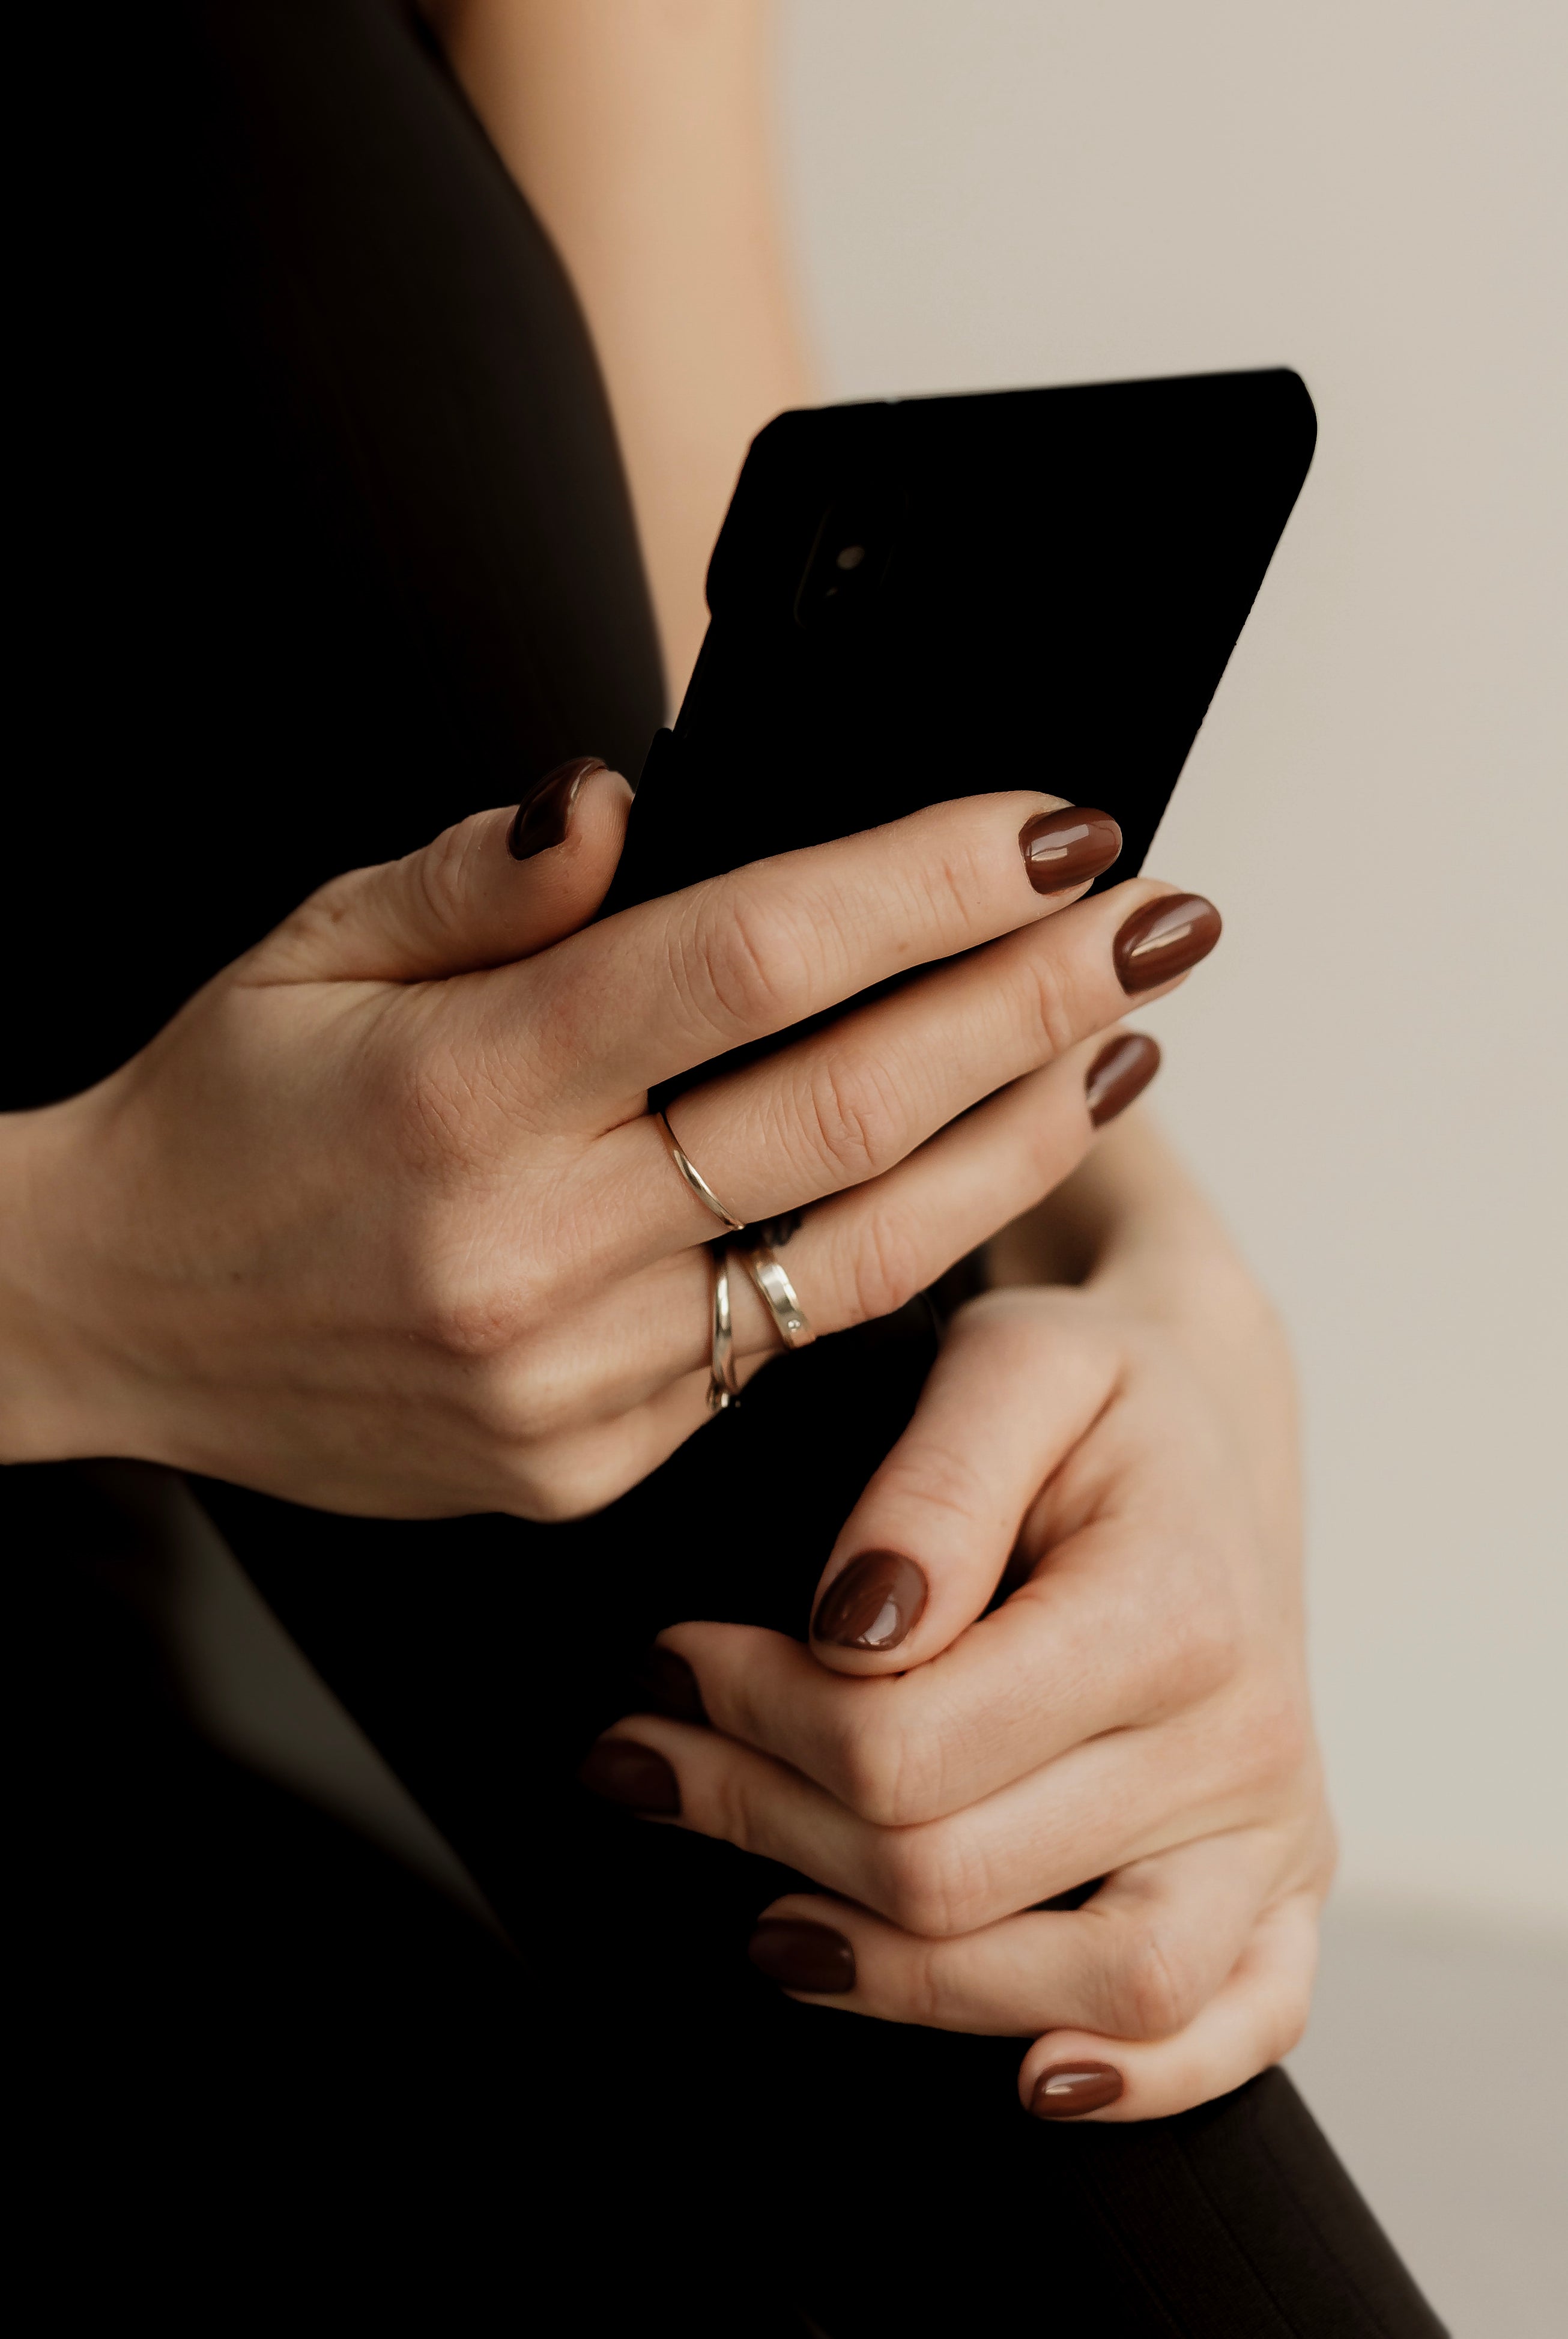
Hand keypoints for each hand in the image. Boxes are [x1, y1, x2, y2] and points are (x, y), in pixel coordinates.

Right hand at [0, 766, 1216, 1516]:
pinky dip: (890, 1257)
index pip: (753, 959)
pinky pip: (778, 1351)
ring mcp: (572, 1377)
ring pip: (856, 1253)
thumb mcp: (311, 945)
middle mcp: (534, 1244)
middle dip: (1032, 1000)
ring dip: (1016, 1142)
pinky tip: (972, 1175)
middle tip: (1161, 922)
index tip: (1059, 829)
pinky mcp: (587, 1463)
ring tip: (1122, 1049)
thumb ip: (482, 879)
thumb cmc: (219, 1114)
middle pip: (849, 1107)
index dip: (928, 883)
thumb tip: (629, 799)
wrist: (107, 1318)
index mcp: (467, 1087)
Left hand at [585, 1117, 1331, 2118]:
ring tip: (764, 1926)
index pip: (910, 1745)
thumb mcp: (1013, 1364)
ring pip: (1090, 1984)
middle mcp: (1240, 1737)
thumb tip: (853, 1632)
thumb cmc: (1097, 1391)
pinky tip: (1028, 2074)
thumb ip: (932, 1488)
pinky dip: (1144, 2075)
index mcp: (1171, 1609)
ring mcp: (1272, 1825)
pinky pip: (1241, 2022)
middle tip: (645, 1761)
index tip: (664, 1663)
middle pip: (956, 1870)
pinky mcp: (1284, 1882)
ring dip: (897, 1976)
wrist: (1211, 1424)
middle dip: (761, 1823)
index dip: (752, 1719)